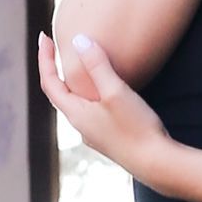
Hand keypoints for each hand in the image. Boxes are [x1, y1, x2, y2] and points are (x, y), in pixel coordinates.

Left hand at [37, 31, 172, 187]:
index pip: (49, 82)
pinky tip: (106, 91)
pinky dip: (91, 95)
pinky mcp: (110, 139)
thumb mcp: (116, 92)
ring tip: (81, 66)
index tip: (44, 37)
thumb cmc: (136, 128)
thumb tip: (79, 40)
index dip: (44, 58)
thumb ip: (98, 65)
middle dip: (56, 69)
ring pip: (77, 104)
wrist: (157, 164)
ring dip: (74, 83)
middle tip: (58, 48)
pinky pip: (92, 111)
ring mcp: (95, 134)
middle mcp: (80, 126)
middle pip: (60, 94)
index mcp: (76, 114)